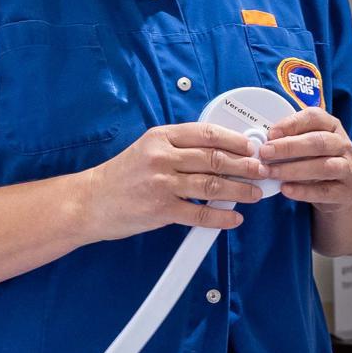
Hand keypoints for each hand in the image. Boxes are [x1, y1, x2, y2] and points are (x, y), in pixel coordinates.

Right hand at [84, 121, 264, 237]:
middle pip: (215, 159)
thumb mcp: (149, 149)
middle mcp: (161, 157)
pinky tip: (233, 218)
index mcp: (161, 137)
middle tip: (261, 171)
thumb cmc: (123, 175)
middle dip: (245, 166)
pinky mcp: (160, 210)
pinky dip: (221, 217)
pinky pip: (199, 213)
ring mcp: (161, 184)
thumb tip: (220, 150)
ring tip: (254, 194)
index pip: (208, 134)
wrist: (89, 201)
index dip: (236, 141)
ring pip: (212, 185)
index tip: (252, 147)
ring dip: (239, 191)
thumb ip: (180, 148)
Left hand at [257, 107, 351, 208]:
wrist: (341, 188)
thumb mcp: (306, 145)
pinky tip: (285, 189)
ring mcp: (347, 168)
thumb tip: (263, 141)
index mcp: (332, 126)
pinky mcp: (344, 191)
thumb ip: (289, 140)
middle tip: (265, 152)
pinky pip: (324, 191)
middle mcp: (342, 144)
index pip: (315, 117)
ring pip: (323, 166)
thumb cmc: (317, 161)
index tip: (270, 133)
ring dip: (293, 169)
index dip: (292, 123)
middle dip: (289, 147)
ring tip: (271, 172)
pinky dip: (303, 191)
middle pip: (318, 142)